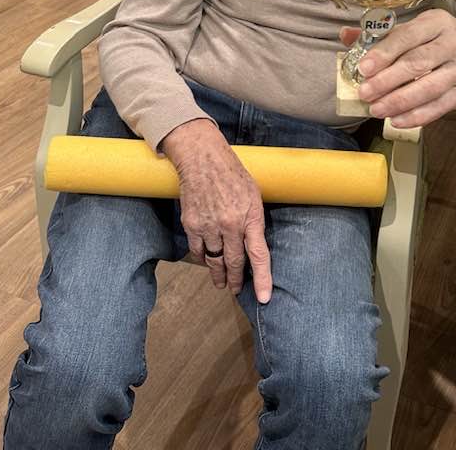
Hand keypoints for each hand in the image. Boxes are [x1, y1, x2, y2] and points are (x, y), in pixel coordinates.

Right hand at [161, 118, 271, 302]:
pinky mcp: (191, 224)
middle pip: (234, 263)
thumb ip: (254, 221)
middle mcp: (230, 224)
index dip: (262, 278)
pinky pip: (197, 251)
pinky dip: (202, 258)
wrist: (202, 158)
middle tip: (236, 290)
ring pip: (214, 260)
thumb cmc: (232, 174)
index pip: (259, 255)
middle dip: (236, 281)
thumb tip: (253, 244)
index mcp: (250, 216)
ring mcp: (209, 226)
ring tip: (221, 281)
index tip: (263, 297)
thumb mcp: (253, 195)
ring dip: (218, 273)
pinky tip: (206, 260)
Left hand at [340, 9, 455, 127]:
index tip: (363, 68)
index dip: (385, 53)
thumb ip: (382, 33)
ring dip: (400, 101)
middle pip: (418, 63)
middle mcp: (453, 43)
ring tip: (376, 109)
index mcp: (437, 22)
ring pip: (429, 88)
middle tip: (365, 92)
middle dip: (388, 80)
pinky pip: (440, 107)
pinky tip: (397, 120)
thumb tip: (345, 35)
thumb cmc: (442, 40)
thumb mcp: (419, 28)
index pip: (408, 36)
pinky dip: (417, 116)